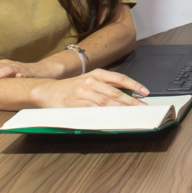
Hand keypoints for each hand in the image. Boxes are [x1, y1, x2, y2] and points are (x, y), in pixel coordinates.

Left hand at [0, 59, 56, 85]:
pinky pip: (25, 73)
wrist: (42, 71)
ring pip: (6, 69)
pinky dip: (21, 75)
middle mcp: (8, 64)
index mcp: (0, 64)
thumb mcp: (4, 76)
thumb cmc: (19, 76)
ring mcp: (19, 67)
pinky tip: (18, 77)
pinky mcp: (30, 73)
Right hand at [31, 69, 149, 107]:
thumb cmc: (71, 87)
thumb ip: (106, 85)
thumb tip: (126, 94)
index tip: (144, 92)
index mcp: (97, 74)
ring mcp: (83, 92)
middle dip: (130, 100)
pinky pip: (92, 110)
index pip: (120, 78)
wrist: (47, 90)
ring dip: (120, 109)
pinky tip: (112, 118)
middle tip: (141, 107)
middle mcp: (91, 81)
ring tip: (131, 114)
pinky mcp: (75, 103)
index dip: (134, 85)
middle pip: (115, 92)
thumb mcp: (89, 80)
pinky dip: (103, 115)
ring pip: (105, 101)